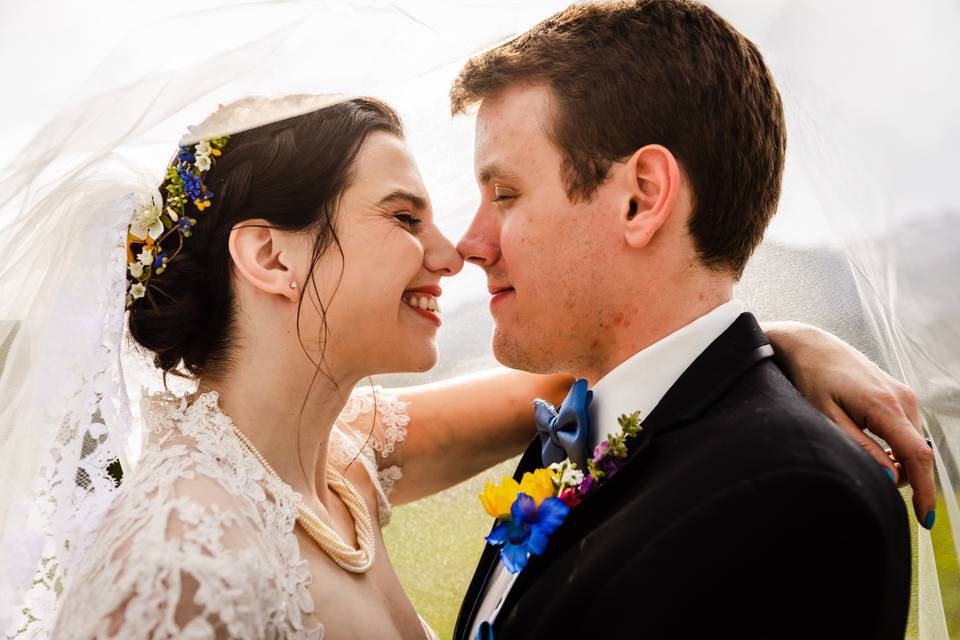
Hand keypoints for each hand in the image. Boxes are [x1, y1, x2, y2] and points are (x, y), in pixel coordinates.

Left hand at [765, 321, 934, 527]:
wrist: (810, 345)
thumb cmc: (812, 378)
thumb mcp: (826, 417)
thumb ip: (859, 448)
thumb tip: (889, 476)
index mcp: (886, 406)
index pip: (917, 456)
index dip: (925, 490)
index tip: (925, 519)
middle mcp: (903, 399)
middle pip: (917, 454)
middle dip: (901, 476)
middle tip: (865, 475)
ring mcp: (904, 395)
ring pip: (912, 444)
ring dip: (896, 460)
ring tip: (859, 451)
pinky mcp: (899, 394)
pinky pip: (905, 431)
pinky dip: (894, 446)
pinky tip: (868, 441)